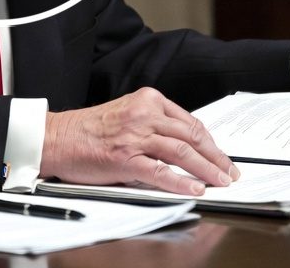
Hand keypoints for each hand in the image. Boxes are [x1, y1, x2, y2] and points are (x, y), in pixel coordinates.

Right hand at [40, 87, 239, 195]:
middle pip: (192, 136)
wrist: (58, 137)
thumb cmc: (90, 128)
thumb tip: (186, 147)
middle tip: (231, 173)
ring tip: (222, 183)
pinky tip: (195, 189)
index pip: (190, 122)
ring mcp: (134, 136)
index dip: (211, 142)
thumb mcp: (127, 114)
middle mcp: (143, 114)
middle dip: (216, 157)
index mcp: (147, 99)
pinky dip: (181, 182)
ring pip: (182, 152)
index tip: (222, 156)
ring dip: (207, 170)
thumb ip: (154, 124)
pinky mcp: (124, 159)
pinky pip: (160, 172)